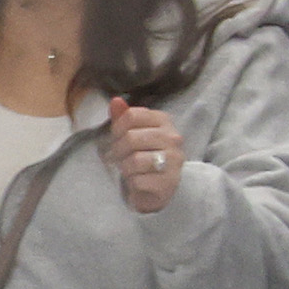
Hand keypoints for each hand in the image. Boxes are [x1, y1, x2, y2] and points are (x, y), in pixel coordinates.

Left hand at [102, 93, 186, 214]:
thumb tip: (115, 100)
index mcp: (164, 122)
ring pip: (134, 159)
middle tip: (121, 157)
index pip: (132, 115)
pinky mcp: (168, 182)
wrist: (159, 189)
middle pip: (131, 137)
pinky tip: (138, 181)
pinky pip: (137, 180)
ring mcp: (174, 160)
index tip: (118, 138)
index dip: (117, 128)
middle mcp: (173, 138)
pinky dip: (132, 182)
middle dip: (118, 150)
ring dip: (125, 167)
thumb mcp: (133, 134)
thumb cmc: (143, 157)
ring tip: (130, 169)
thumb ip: (123, 118)